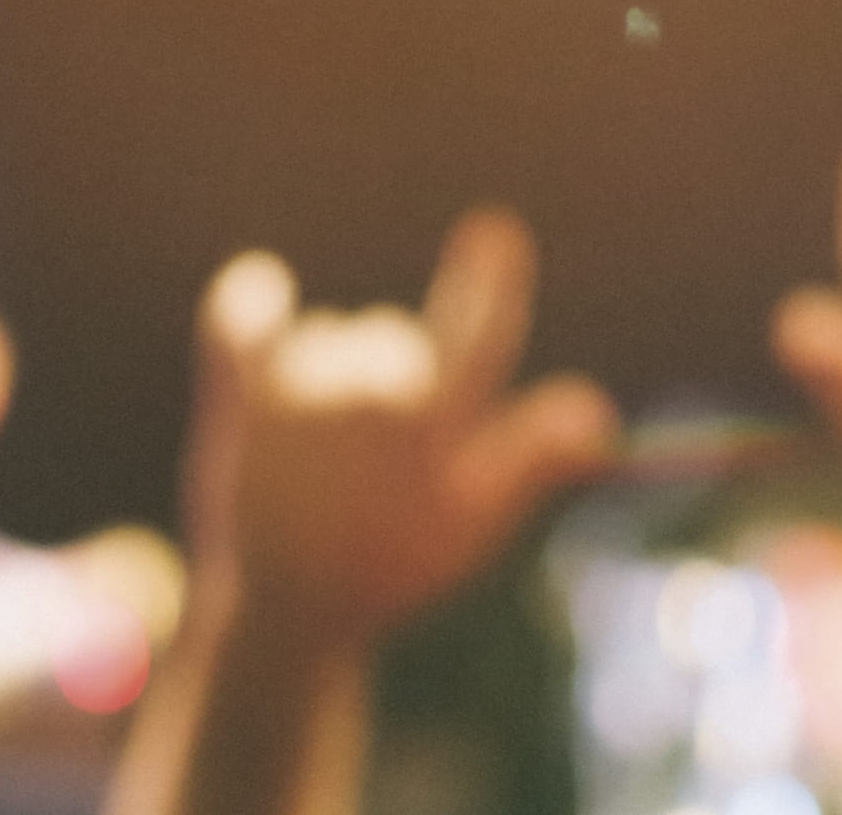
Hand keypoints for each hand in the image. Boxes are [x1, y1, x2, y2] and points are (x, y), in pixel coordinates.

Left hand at [181, 206, 618, 646]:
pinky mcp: (242, 393)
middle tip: (384, 459)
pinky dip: (251, 302)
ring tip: (325, 454)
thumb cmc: (398, 565)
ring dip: (334, 372)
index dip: (491, 279)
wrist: (287, 609)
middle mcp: (366, 392)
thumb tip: (600, 413)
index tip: (494, 232)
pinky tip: (265, 289)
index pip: (478, 329)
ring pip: (333, 334)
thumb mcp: (478, 520)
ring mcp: (298, 389)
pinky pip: (241, 315)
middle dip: (401, 379)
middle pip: (397, 337)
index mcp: (433, 420)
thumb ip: (536, 456)